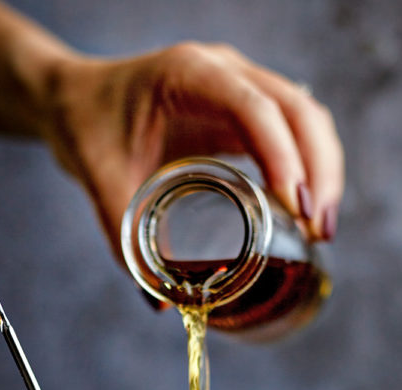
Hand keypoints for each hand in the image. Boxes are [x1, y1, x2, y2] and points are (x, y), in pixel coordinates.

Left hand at [41, 41, 344, 259]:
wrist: (77, 100)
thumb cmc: (88, 126)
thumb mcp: (100, 180)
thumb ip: (126, 241)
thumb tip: (162, 305)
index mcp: (189, 75)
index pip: (255, 108)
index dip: (283, 156)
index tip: (297, 208)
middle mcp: (224, 71)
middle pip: (298, 109)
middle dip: (319, 170)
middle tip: (319, 231)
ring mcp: (241, 86)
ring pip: (307, 118)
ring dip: (324, 171)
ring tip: (320, 230)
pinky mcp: (246, 111)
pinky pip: (295, 132)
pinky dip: (309, 170)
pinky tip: (306, 214)